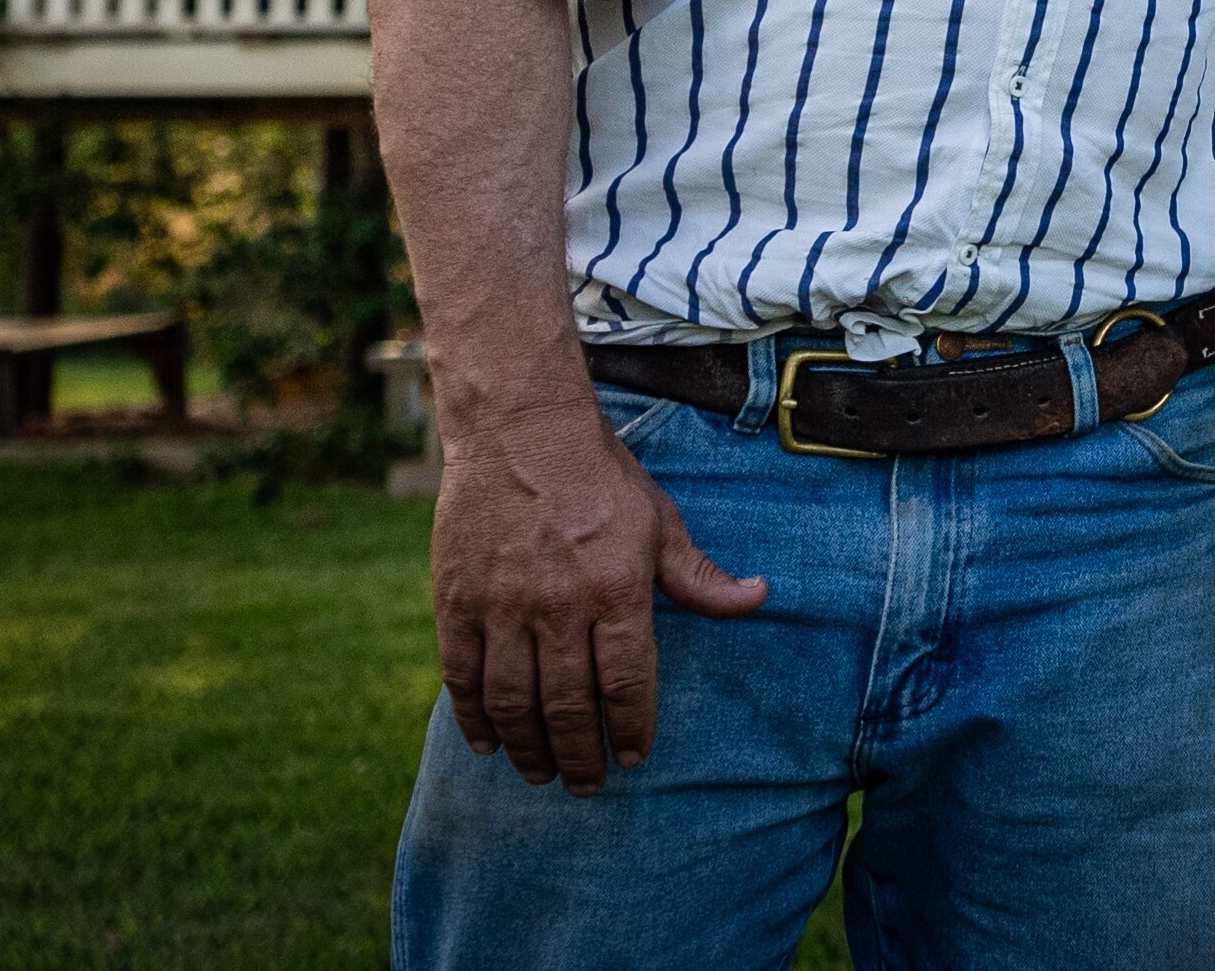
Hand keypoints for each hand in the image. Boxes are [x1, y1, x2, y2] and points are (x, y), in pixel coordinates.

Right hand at [430, 400, 765, 792]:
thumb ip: (700, 576)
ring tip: (541, 773)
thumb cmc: (601, 477)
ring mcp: (501, 605)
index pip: (627, 683)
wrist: (519, 429)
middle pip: (567, 705)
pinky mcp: (456, 601)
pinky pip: (462, 677)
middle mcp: (557, 605)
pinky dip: (474, 718)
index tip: (633, 757)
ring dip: (527, 748)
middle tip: (586, 785)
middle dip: (579, 755)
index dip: (630, 729)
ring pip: (512, 701)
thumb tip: (758, 598)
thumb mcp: (661, 522)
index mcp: (616, 589)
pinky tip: (487, 743)